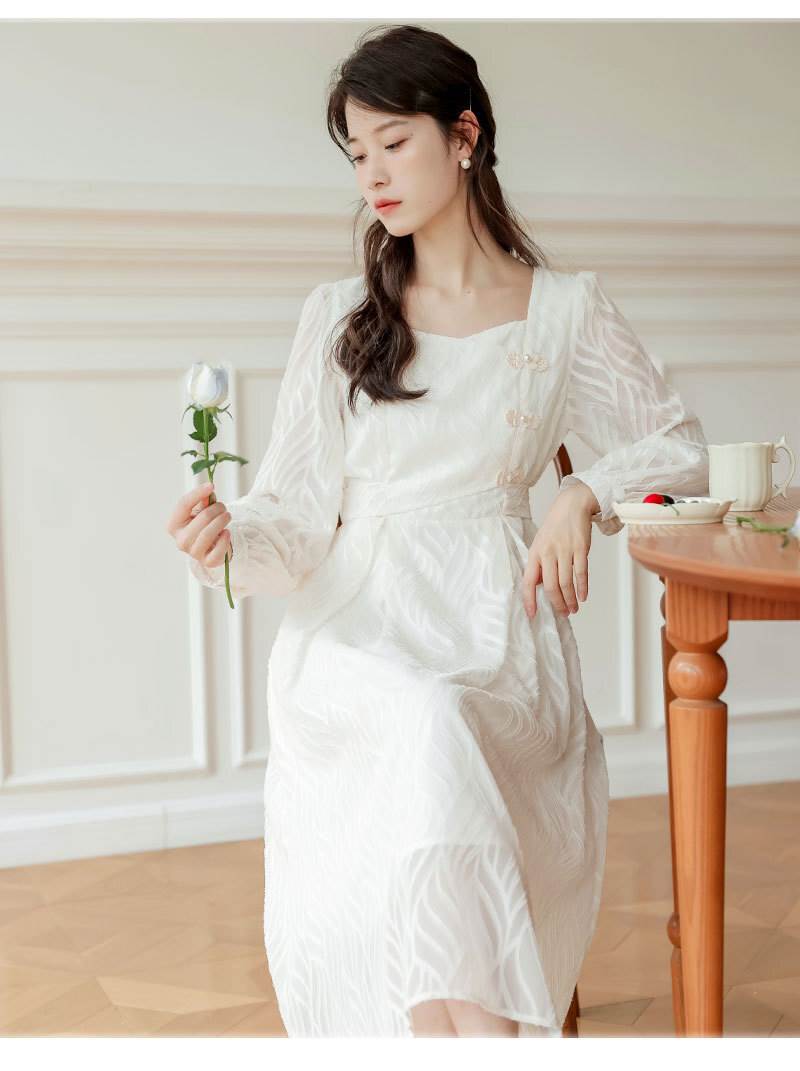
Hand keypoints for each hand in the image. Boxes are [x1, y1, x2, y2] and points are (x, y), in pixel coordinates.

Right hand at [167, 482, 231, 567]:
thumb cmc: (204, 525)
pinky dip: (225, 539)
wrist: (212, 546)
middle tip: (223, 507)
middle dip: (216, 509)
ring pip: (209, 533)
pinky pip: (217, 550)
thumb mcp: (200, 510)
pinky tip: (227, 532)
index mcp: (174, 525)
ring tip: (227, 516)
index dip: (197, 493)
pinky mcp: (208, 562)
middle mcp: (180, 540)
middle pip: (201, 518)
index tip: (211, 485)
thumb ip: (203, 500)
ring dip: (222, 520)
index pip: (183, 505)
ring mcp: (193, 553)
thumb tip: (209, 489)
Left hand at [522, 484, 594, 618]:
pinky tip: (583, 597)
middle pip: (551, 586)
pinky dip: (582, 588)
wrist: (572, 505)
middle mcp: (548, 552)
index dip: (529, 600)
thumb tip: (540, 586)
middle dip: (557, 604)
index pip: (528, 581)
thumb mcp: (541, 544)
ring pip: (566, 582)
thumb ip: (540, 564)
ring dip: (570, 600)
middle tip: (562, 614)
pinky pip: (581, 572)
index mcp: (535, 553)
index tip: (532, 614)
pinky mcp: (580, 548)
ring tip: (573, 609)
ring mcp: (564, 550)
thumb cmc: (555, 526)